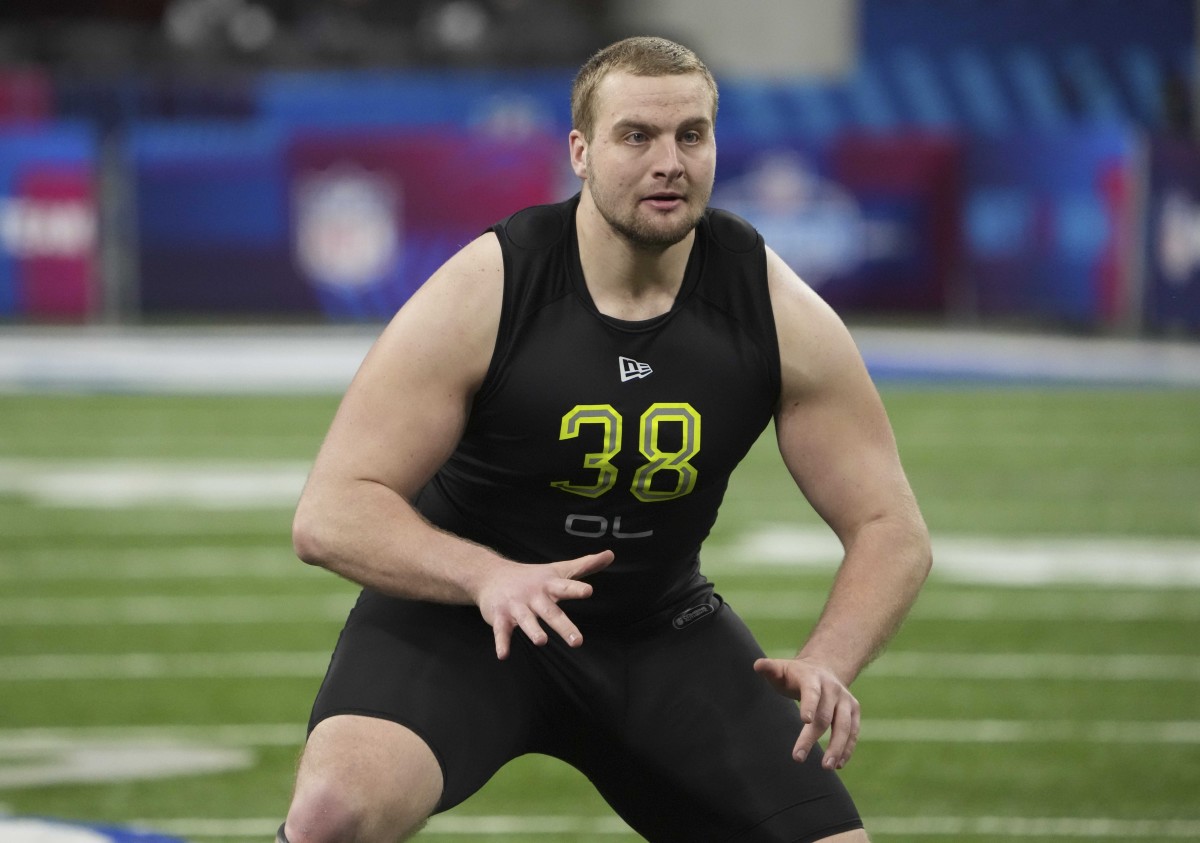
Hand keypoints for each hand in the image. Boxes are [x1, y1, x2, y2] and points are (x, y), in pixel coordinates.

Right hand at [475, 550, 613, 658]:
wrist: (491, 575)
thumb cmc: (531, 577)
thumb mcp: (559, 569)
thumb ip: (585, 565)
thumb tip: (611, 555)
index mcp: (549, 585)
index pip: (565, 586)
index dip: (576, 589)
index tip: (588, 591)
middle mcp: (533, 595)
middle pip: (550, 612)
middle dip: (563, 625)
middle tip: (578, 641)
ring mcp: (516, 606)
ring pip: (526, 620)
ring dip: (533, 630)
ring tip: (541, 641)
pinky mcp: (500, 617)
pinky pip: (501, 631)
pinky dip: (502, 643)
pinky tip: (503, 655)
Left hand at [753, 656, 860, 769]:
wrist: (824, 667)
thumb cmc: (795, 674)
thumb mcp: (781, 669)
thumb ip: (769, 669)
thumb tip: (757, 665)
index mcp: (812, 678)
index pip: (812, 692)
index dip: (809, 705)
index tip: (804, 721)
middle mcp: (833, 688)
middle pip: (825, 716)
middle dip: (812, 737)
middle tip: (797, 757)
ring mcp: (846, 699)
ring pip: (844, 726)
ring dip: (837, 747)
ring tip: (826, 767)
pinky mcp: (854, 710)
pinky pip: (853, 731)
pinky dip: (847, 748)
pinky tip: (838, 764)